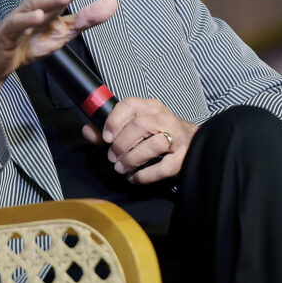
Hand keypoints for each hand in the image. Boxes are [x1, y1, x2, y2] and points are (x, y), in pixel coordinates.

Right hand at [0, 0, 116, 88]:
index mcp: (48, 8)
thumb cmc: (27, 44)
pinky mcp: (7, 34)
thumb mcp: (62, 33)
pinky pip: (17, 24)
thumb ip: (86, 19)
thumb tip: (113, 3)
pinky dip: (28, 19)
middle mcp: (33, 8)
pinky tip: (40, 16)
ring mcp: (19, 19)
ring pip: (34, 4)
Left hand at [83, 97, 197, 183]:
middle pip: (140, 126)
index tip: (106, 137)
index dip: (115, 121)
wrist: (194, 142)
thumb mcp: (137, 125)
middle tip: (112, 157)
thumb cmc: (159, 132)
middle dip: (121, 144)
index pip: (130, 105)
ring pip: (153, 145)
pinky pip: (162, 167)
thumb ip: (110, 129)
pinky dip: (145, 175)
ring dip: (132, 159)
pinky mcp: (181, 158)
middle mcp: (165, 119)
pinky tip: (135, 177)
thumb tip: (87, 130)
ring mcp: (176, 138)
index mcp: (151, 107)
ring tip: (122, 168)